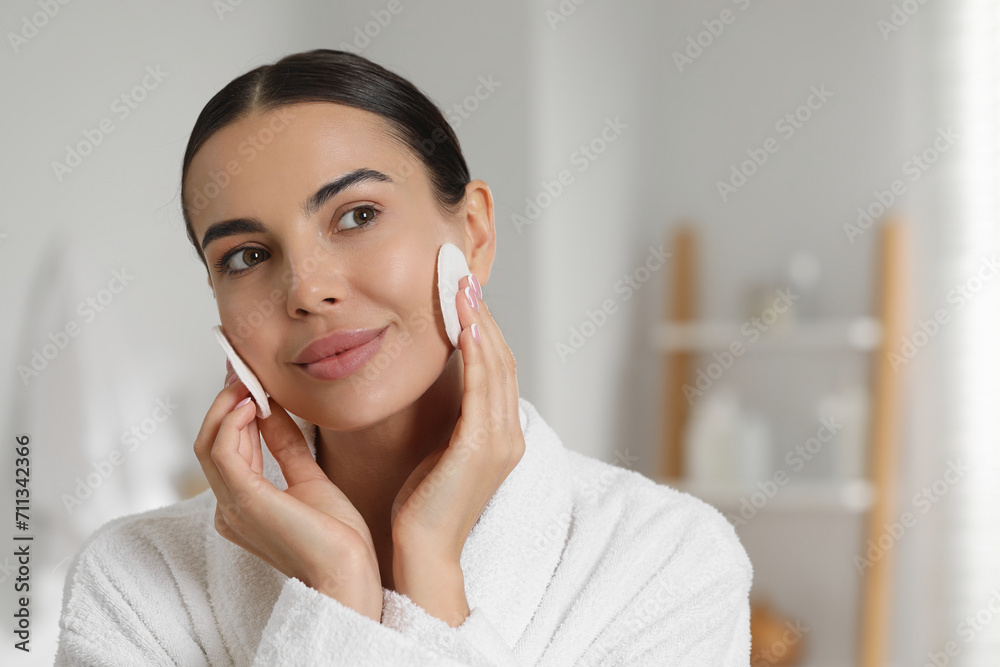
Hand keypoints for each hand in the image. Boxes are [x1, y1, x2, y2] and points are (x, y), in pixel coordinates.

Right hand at [193, 360, 382, 620]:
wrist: (349, 576)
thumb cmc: (337, 541)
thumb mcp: (309, 478)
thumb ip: (286, 446)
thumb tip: (273, 410)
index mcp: (242, 505)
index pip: (225, 448)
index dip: (234, 409)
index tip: (249, 379)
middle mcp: (228, 507)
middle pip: (211, 441)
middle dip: (228, 400)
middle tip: (244, 369)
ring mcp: (232, 506)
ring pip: (211, 442)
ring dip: (229, 405)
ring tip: (251, 381)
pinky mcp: (244, 501)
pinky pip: (222, 452)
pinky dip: (233, 422)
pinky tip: (254, 405)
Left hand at [389, 273, 524, 623]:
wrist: (422, 554)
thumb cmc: (421, 507)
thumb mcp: (436, 452)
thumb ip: (444, 418)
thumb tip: (428, 383)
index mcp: (500, 434)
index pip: (495, 367)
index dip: (482, 326)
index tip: (461, 292)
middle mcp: (508, 434)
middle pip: (500, 358)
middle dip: (482, 313)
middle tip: (462, 274)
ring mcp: (500, 441)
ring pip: (495, 366)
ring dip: (480, 323)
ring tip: (461, 287)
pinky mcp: (481, 448)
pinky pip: (482, 390)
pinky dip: (476, 355)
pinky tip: (465, 326)